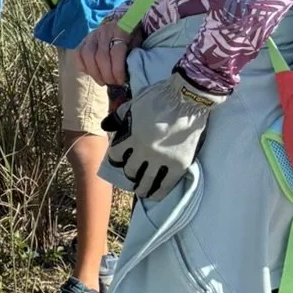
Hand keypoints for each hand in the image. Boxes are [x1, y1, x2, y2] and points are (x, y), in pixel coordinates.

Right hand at [77, 16, 132, 88]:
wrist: (121, 21)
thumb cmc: (132, 35)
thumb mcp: (137, 42)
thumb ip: (134, 55)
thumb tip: (130, 74)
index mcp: (121, 30)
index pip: (116, 52)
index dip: (118, 69)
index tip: (121, 81)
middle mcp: (105, 31)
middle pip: (101, 56)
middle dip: (106, 74)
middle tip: (112, 83)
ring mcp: (93, 34)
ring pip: (87, 55)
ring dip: (94, 73)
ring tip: (102, 81)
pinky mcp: (84, 39)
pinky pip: (78, 53)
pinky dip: (82, 66)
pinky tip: (90, 73)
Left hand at [102, 70, 223, 200]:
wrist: (188, 99)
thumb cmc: (160, 98)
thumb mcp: (133, 104)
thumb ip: (118, 117)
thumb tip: (105, 126)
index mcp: (131, 135)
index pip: (116, 155)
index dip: (116, 159)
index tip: (119, 161)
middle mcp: (144, 150)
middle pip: (130, 170)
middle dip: (130, 173)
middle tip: (133, 175)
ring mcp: (161, 159)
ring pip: (146, 181)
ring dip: (142, 188)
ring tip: (142, 190)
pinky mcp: (178, 164)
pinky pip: (165, 184)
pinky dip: (158, 192)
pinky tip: (155, 194)